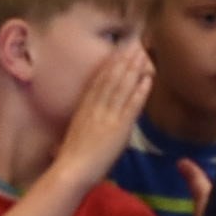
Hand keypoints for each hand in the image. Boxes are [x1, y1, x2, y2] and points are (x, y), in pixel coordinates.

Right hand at [53, 40, 156, 184]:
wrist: (70, 171)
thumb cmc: (67, 162)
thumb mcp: (70, 139)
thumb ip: (77, 129)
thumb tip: (74, 132)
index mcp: (83, 109)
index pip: (98, 82)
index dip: (110, 65)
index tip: (118, 51)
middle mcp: (95, 108)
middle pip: (111, 79)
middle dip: (124, 60)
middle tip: (135, 44)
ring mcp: (107, 116)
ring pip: (122, 87)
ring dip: (134, 70)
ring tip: (143, 55)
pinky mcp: (118, 128)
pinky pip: (131, 106)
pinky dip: (139, 91)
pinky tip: (147, 80)